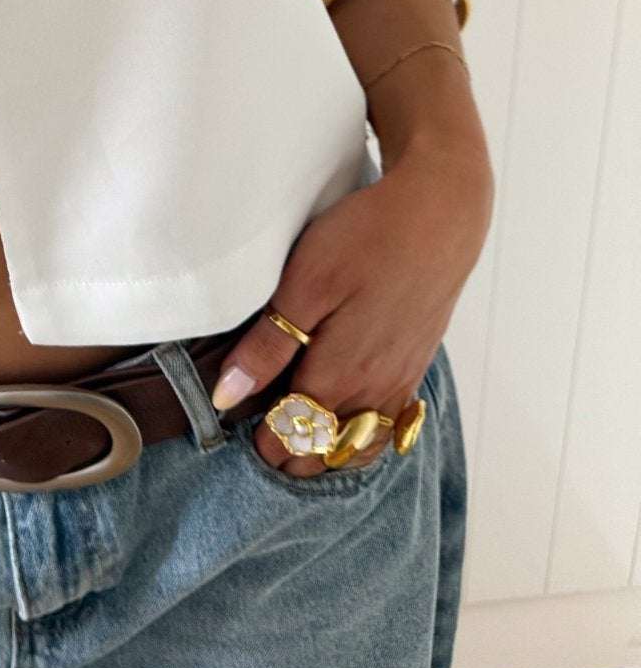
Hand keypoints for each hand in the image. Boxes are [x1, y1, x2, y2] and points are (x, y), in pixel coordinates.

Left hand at [211, 138, 492, 474]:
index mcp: (339, 375)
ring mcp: (400, 380)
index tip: (236, 431)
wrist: (439, 214)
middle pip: (325, 449)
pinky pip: (388, 424)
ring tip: (295, 434)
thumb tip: (228, 397)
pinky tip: (345, 420)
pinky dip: (361, 435)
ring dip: (326, 448)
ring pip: (359, 444)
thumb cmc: (366, 240)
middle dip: (291, 452)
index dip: (261, 442)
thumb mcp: (303, 285)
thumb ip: (267, 346)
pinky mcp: (416, 363)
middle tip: (258, 435)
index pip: (291, 435)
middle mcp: (374, 390)